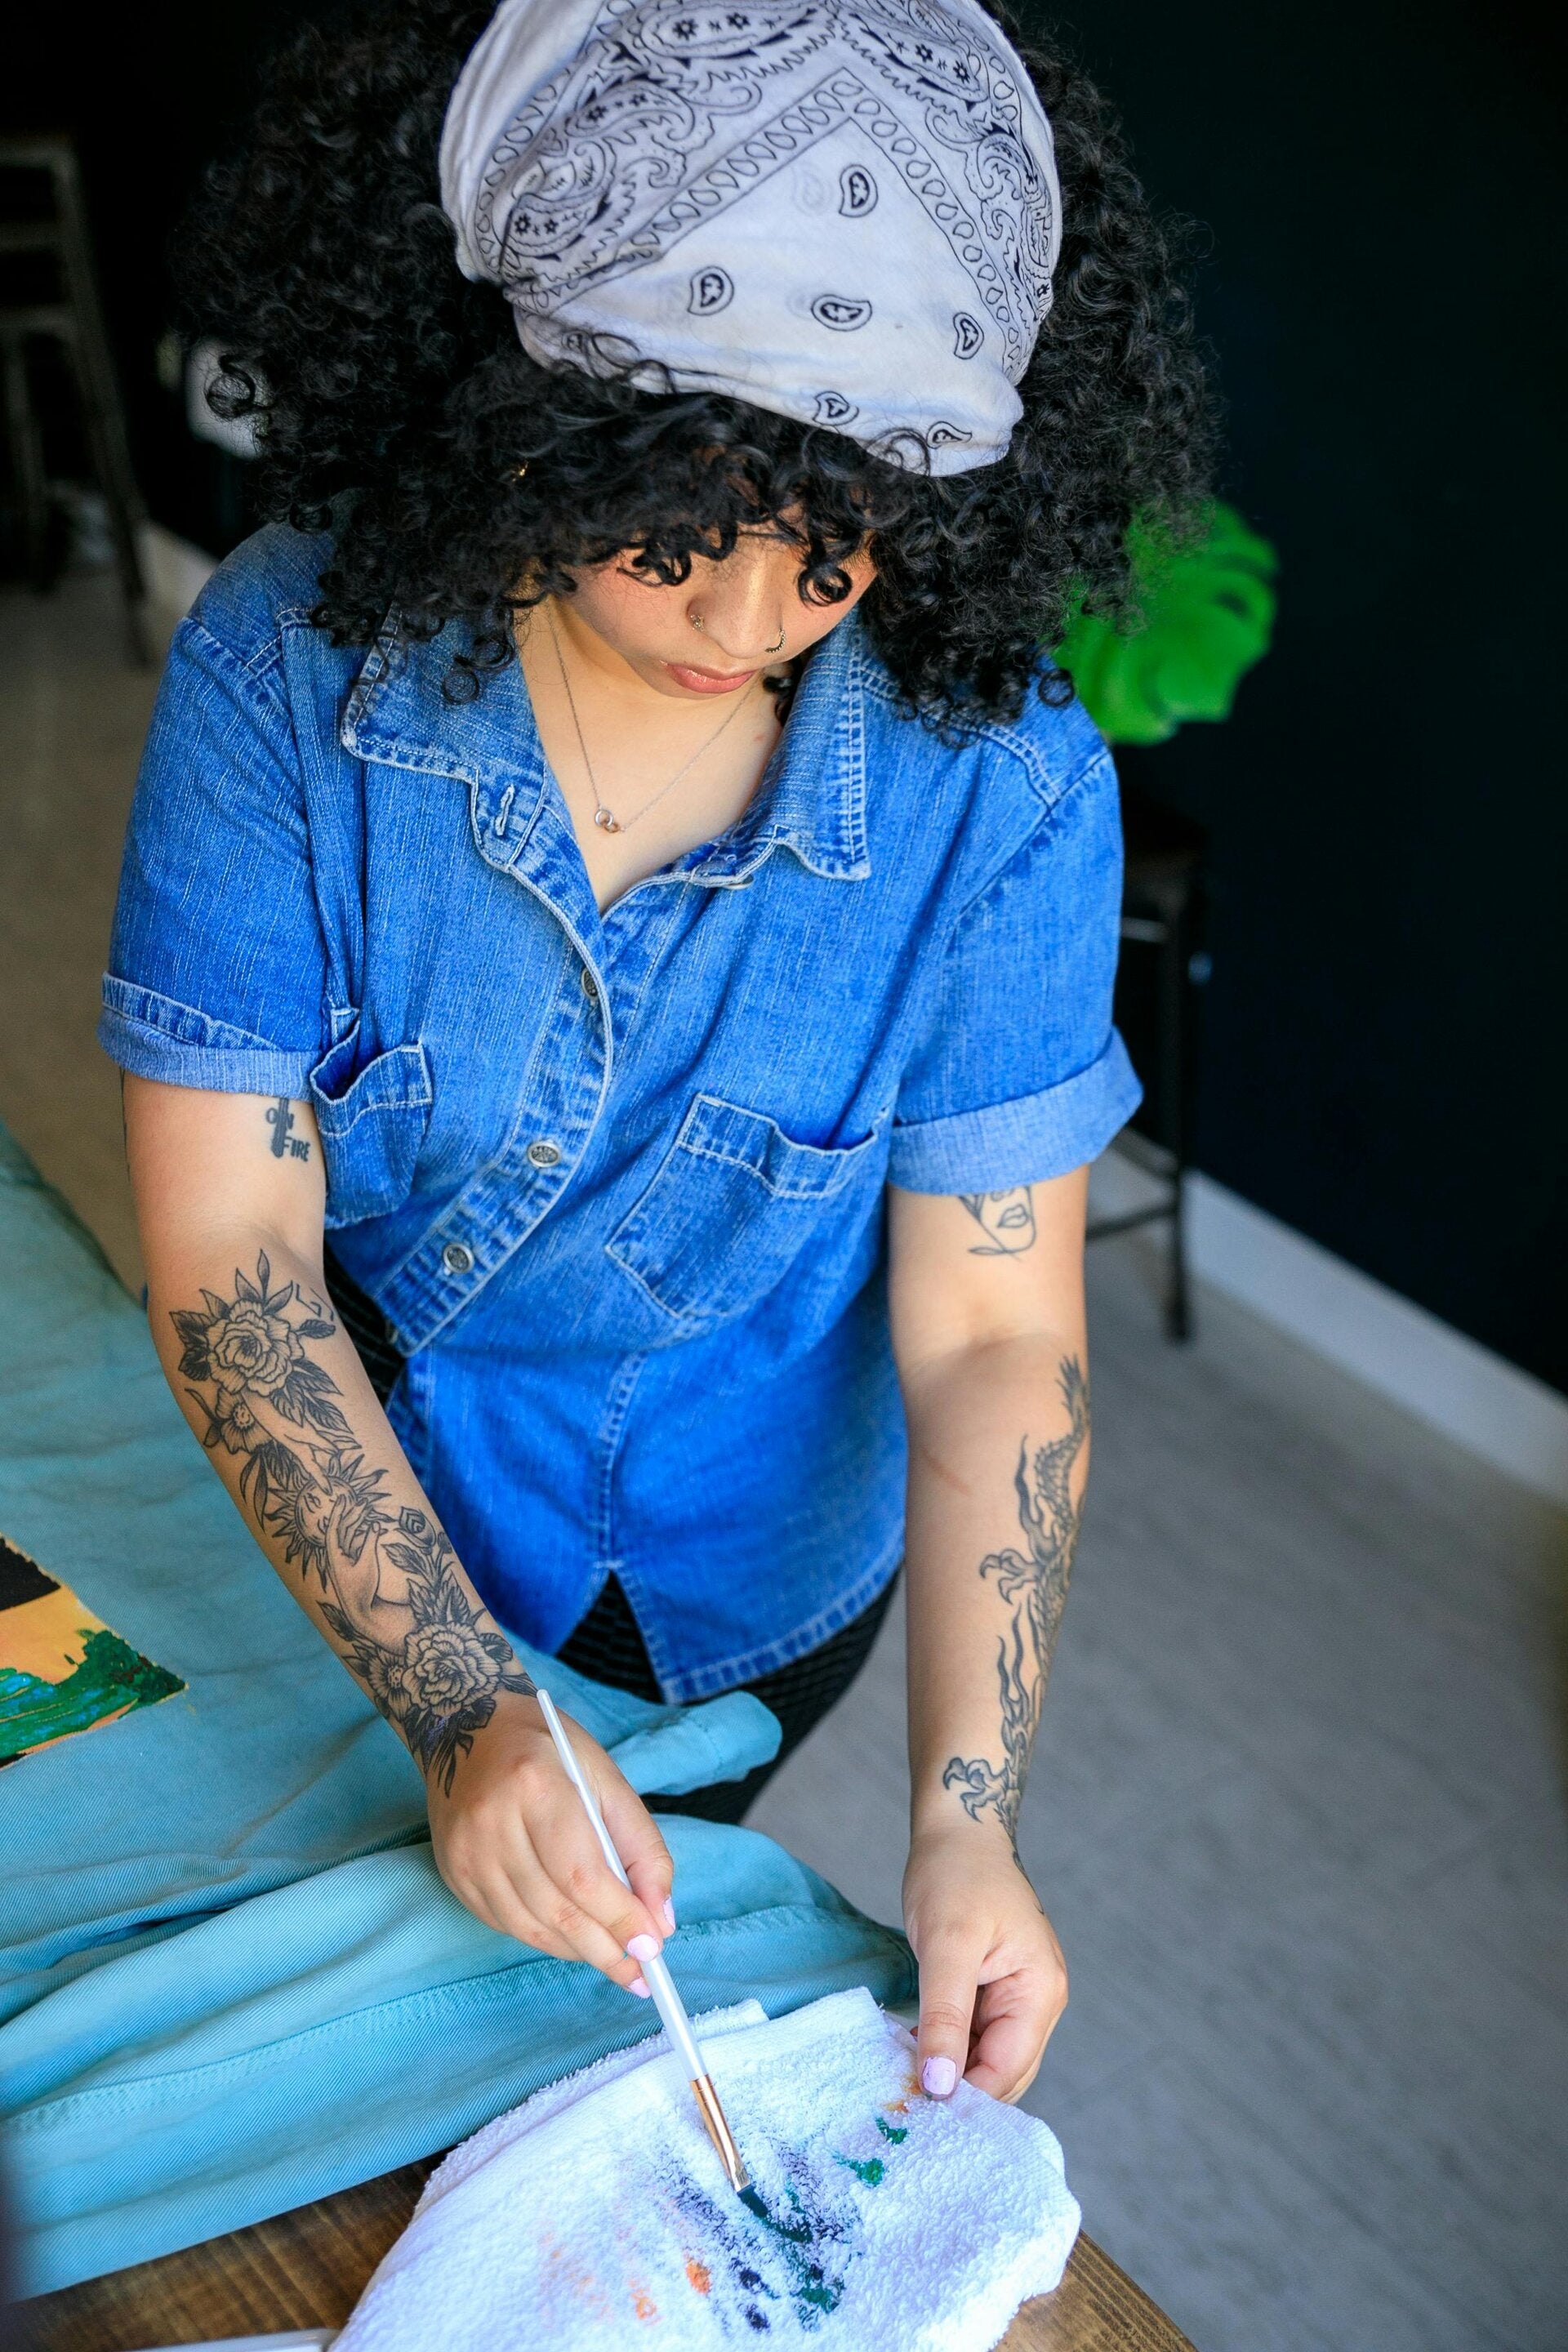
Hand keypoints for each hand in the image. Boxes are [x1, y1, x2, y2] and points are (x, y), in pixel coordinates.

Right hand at [427, 1690, 673, 2000]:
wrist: (467, 1728)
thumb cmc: (548, 1748)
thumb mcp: (607, 1779)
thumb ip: (641, 1848)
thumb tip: (660, 1921)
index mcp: (536, 1785)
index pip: (583, 1874)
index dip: (620, 1918)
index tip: (653, 1947)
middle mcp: (491, 1822)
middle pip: (556, 1908)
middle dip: (605, 1948)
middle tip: (639, 1970)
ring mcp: (466, 1852)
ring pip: (529, 1926)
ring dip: (577, 1950)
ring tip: (613, 1958)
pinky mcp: (453, 1873)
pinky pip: (506, 1924)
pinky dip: (545, 1938)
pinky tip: (573, 1938)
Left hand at [902, 1818, 1066, 2102]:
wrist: (959, 1830)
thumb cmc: (956, 1875)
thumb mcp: (946, 1946)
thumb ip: (944, 2018)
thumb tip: (940, 2088)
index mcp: (1040, 1993)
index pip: (1006, 2070)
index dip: (964, 2096)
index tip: (915, 2113)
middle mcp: (1038, 2001)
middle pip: (1002, 2073)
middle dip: (958, 2090)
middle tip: (903, 2104)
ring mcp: (1018, 1996)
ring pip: (985, 2058)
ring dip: (949, 2070)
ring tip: (901, 2078)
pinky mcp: (994, 1989)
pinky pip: (974, 2035)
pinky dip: (945, 2046)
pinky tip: (910, 2049)